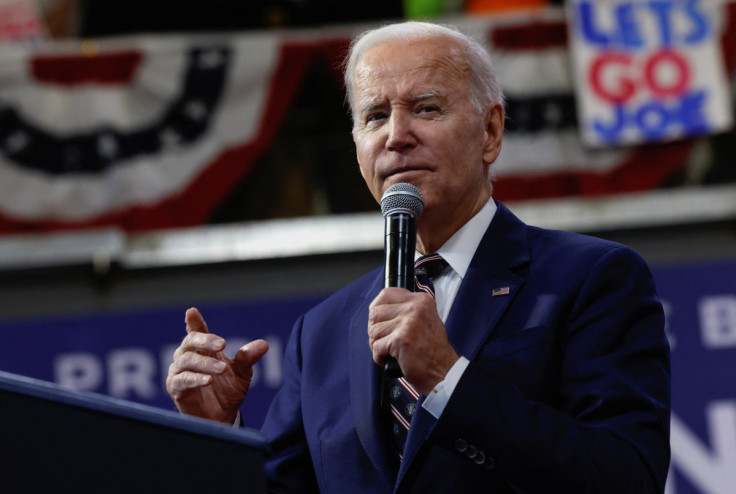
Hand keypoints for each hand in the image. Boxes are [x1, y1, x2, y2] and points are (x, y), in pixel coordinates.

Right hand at [166, 307, 268, 423]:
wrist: (223, 417)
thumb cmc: (228, 390)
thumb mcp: (243, 373)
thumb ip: (248, 358)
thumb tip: (264, 344)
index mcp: (203, 349)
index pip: (197, 331)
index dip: (194, 321)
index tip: (192, 312)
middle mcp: (187, 357)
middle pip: (190, 342)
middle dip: (206, 341)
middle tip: (223, 344)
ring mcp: (179, 372)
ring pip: (187, 360)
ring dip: (206, 363)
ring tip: (222, 369)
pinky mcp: (175, 389)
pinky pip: (182, 380)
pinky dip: (195, 379)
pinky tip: (208, 380)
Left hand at [368, 288, 458, 394]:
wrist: (444, 371)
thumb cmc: (434, 351)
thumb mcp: (425, 319)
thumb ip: (406, 310)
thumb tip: (379, 309)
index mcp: (421, 301)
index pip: (386, 294)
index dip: (377, 308)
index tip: (378, 319)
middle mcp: (415, 308)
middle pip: (375, 312)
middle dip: (375, 329)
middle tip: (384, 339)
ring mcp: (408, 323)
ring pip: (373, 330)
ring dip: (377, 344)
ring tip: (389, 351)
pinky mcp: (401, 340)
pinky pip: (376, 346)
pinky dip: (379, 356)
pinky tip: (390, 359)